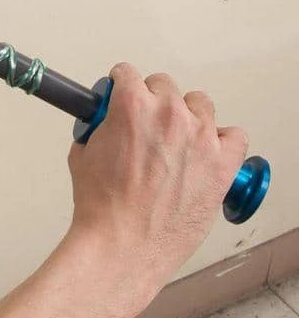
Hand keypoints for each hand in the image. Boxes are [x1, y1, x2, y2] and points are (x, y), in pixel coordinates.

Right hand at [66, 62, 247, 294]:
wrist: (123, 244)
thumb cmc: (102, 205)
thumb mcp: (83, 153)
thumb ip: (98, 128)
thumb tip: (106, 125)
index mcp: (131, 106)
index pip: (127, 73)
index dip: (120, 85)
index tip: (120, 95)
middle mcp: (169, 115)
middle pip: (164, 85)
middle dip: (151, 100)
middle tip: (144, 124)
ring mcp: (200, 139)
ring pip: (200, 103)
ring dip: (186, 114)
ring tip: (176, 138)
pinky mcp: (222, 166)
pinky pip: (235, 136)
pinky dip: (223, 139)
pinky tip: (207, 150)